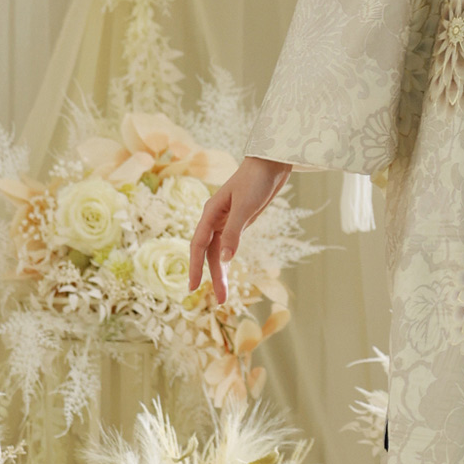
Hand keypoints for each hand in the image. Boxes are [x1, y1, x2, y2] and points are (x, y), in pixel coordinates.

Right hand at [190, 157, 290, 301]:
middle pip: (209, 253)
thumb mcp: (245, 208)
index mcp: (211, 213)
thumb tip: (224, 259)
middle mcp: (215, 219)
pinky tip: (228, 270)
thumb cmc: (255, 181)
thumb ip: (234, 232)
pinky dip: (227, 259)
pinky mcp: (239, 221)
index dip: (195, 267)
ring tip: (224, 295)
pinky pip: (228, 245)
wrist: (271, 163)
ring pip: (218, 251)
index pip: (198, 245)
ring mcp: (226, 221)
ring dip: (220, 272)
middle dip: (212, 276)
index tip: (193, 287)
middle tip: (219, 300)